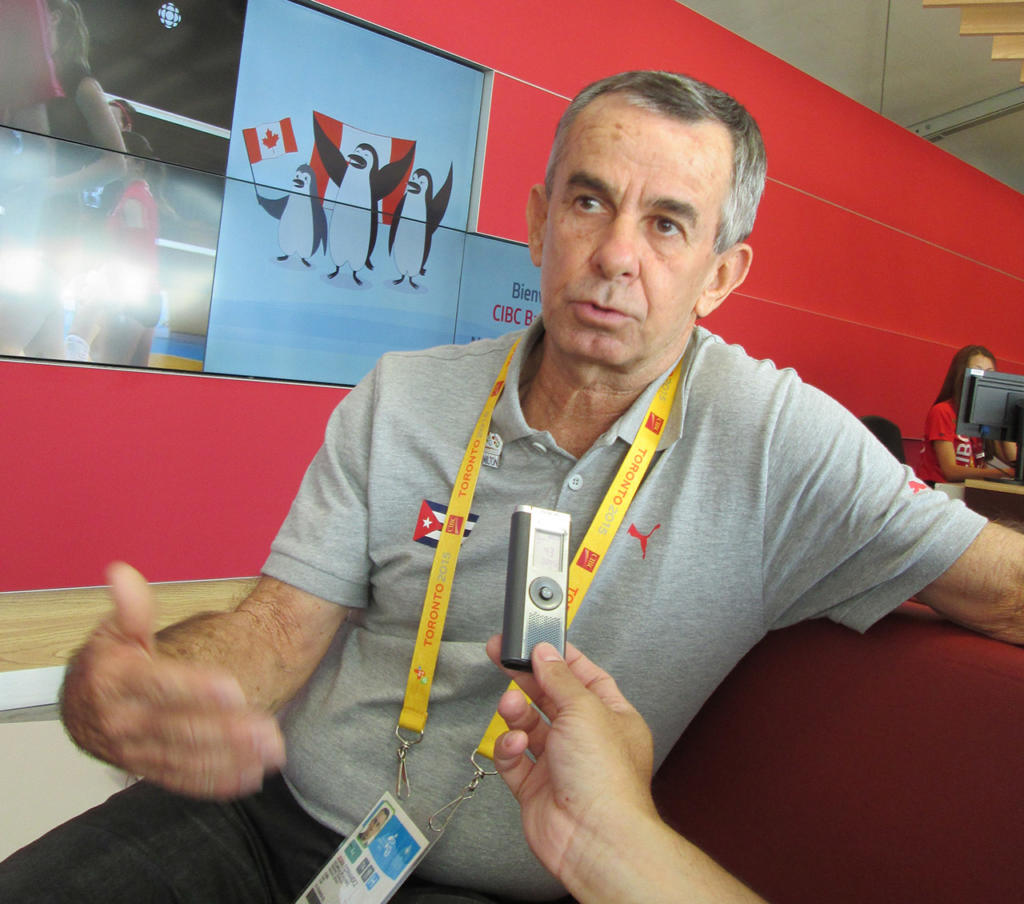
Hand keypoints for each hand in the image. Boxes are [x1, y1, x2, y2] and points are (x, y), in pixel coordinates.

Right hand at [60, 562, 284, 797]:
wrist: (78, 710)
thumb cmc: (106, 664)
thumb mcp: (115, 631)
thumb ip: (131, 607)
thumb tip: (122, 572)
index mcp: (117, 682)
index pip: (159, 686)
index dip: (196, 688)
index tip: (233, 690)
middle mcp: (122, 722)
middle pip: (178, 728)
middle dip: (226, 732)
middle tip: (269, 731)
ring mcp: (134, 751)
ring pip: (185, 759)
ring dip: (230, 759)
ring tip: (271, 752)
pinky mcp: (147, 771)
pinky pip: (181, 780)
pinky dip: (215, 782)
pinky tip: (250, 777)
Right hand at [484, 637, 656, 890]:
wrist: (592, 838)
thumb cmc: (606, 779)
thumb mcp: (584, 709)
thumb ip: (559, 678)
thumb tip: (545, 653)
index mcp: (611, 717)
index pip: (585, 676)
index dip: (560, 658)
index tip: (537, 642)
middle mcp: (587, 739)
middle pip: (551, 698)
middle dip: (526, 678)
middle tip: (502, 656)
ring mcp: (560, 763)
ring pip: (529, 726)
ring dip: (516, 712)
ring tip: (511, 706)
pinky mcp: (535, 787)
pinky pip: (514, 758)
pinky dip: (508, 748)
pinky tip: (514, 744)